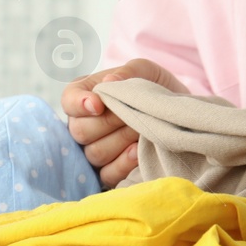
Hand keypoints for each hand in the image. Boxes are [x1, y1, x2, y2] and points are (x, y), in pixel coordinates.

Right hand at [63, 58, 188, 188]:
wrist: (176, 113)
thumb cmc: (155, 88)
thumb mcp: (144, 71)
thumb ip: (126, 73)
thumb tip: (108, 82)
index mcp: (84, 95)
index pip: (68, 100)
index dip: (79, 104)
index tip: (99, 104)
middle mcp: (83, 124)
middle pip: (80, 131)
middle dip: (109, 122)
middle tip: (133, 113)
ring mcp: (94, 150)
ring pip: (94, 153)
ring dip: (121, 140)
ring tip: (141, 128)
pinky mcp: (109, 172)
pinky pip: (107, 175)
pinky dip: (124, 163)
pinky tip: (138, 150)